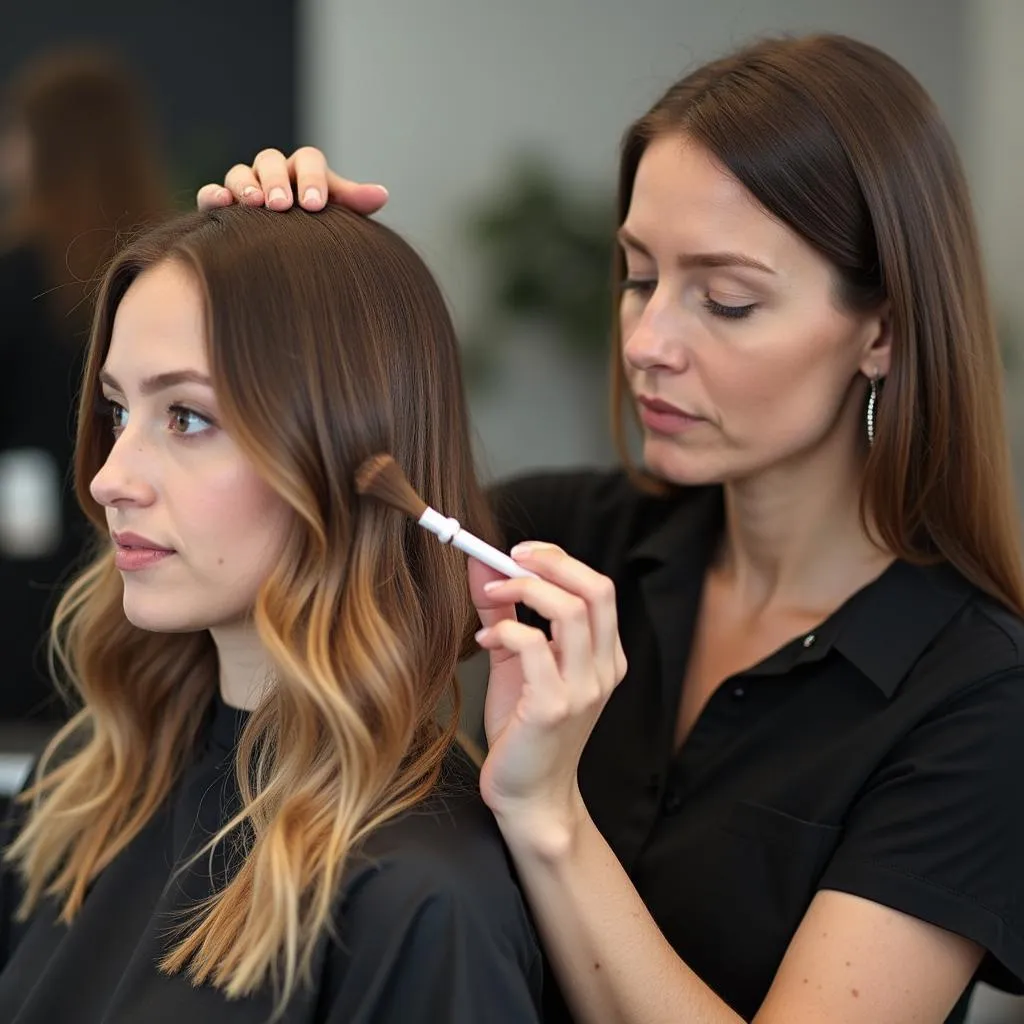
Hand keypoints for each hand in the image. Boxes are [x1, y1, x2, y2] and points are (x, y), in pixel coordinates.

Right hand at [195, 146, 389, 214]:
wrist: (289, 255)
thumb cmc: (319, 230)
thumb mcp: (338, 216)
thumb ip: (354, 202)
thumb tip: (382, 195)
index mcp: (304, 172)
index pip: (308, 160)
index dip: (311, 177)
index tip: (315, 204)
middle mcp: (273, 174)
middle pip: (271, 161)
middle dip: (276, 181)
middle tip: (282, 205)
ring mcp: (245, 186)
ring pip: (240, 173)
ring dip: (246, 186)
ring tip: (254, 205)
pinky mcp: (221, 204)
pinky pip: (213, 193)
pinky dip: (215, 195)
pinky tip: (222, 205)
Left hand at [470, 543, 626, 851]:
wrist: (530, 796)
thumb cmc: (525, 729)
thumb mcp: (516, 661)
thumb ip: (503, 612)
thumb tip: (482, 565)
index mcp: (604, 656)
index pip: (598, 588)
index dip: (560, 560)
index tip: (520, 554)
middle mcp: (603, 669)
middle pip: (596, 589)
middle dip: (551, 562)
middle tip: (510, 559)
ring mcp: (583, 689)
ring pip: (570, 611)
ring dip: (524, 590)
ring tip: (493, 595)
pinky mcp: (554, 707)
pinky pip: (533, 647)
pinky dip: (504, 631)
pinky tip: (484, 640)